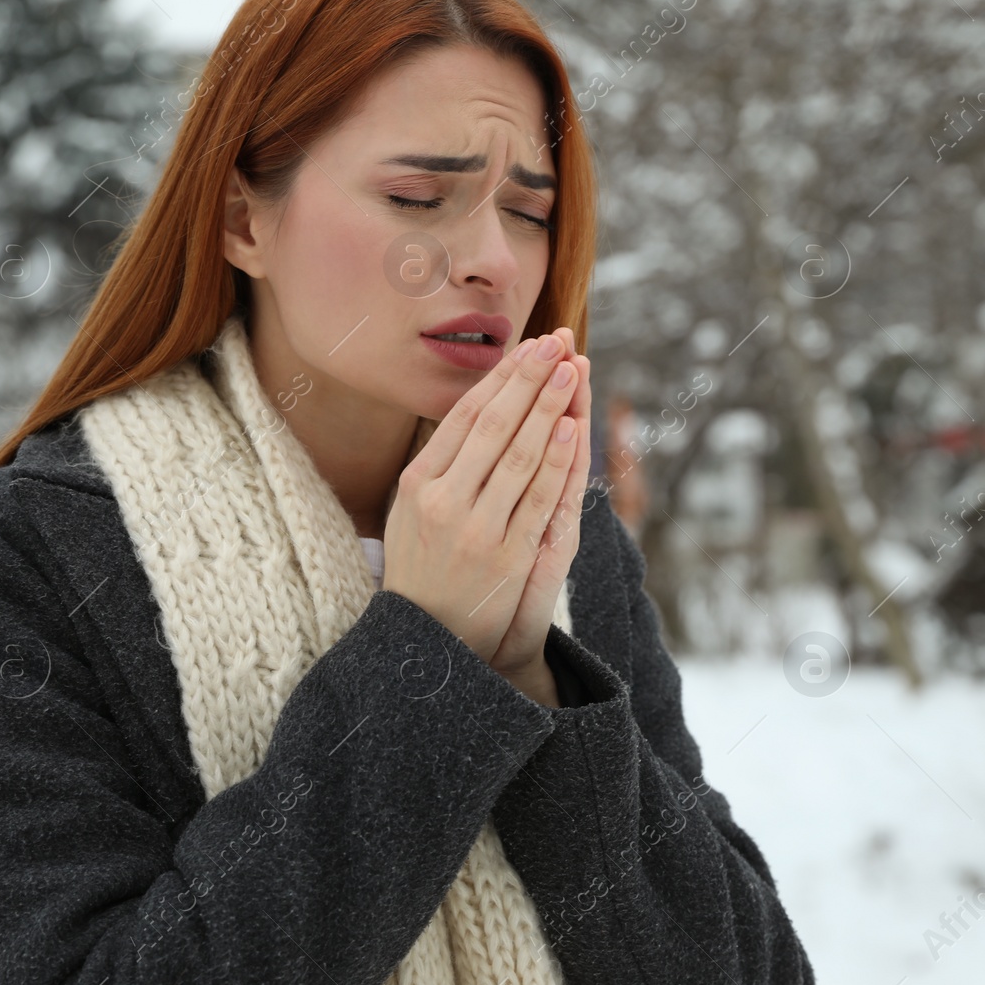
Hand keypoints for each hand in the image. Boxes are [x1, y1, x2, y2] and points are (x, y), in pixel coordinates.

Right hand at [382, 329, 583, 666]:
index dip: (500, 379)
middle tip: (555, 342)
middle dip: (527, 380)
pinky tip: (571, 430)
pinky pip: (535, 500)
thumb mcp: (413, 512)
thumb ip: (443, 465)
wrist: (426, 643)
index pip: (462, 417)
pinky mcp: (506, 558)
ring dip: (548, 409)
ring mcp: (474, 529)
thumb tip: (478, 408)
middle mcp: (441, 501)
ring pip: (517, 456)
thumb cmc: (426, 568)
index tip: (528, 348)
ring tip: (571, 370)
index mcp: (417, 483)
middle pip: (491, 426)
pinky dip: (555, 463)